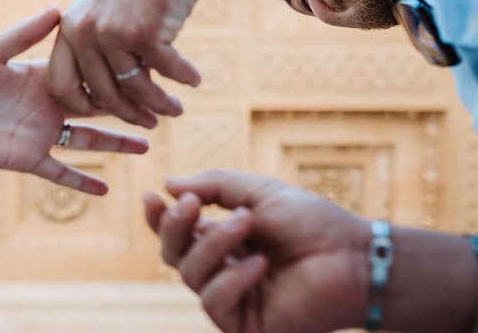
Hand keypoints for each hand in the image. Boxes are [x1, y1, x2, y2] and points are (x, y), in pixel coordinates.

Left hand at [0, 8, 149, 194]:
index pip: (84, 75)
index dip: (112, 73)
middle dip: (126, 108)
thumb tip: (58, 9)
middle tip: (161, 110)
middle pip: (96, 108)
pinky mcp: (27, 158)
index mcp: (39, 78)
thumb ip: (23, 34)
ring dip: (116, 144)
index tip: (143, 68)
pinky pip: (60, 172)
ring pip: (87, 141)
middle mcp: (46, 106)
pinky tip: (108, 189)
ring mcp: (40, 134)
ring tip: (147, 146)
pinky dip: (81, 181)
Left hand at [48, 0, 205, 128]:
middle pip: (103, 95)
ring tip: (176, 109)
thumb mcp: (103, 11)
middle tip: (150, 122)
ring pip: (137, 89)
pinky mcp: (146, 33)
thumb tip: (118, 95)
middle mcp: (85, 34)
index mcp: (68, 29)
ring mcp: (113, 34)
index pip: (61, 85)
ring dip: (161, 104)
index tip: (105, 112)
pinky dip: (184, 78)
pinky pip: (168, 70)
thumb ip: (101, 48)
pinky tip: (194, 80)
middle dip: (130, 114)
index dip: (82, 106)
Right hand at [144, 169, 370, 332]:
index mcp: (221, 239)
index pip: (176, 232)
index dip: (158, 217)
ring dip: (214, 243)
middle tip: (193, 205)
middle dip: (175, 226)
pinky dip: (232, 278)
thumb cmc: (312, 223)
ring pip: (189, 274)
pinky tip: (260, 264)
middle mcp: (220, 269)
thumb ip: (214, 186)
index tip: (151, 195)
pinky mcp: (243, 324)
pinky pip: (213, 302)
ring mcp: (231, 298)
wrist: (353, 256)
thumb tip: (168, 185)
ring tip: (249, 224)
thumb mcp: (259, 193)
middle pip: (171, 253)